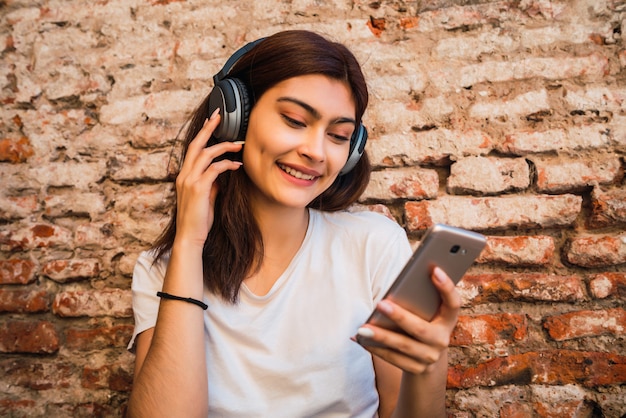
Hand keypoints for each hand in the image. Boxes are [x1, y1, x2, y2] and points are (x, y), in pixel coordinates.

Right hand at [174, 109, 242, 248]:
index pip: (192, 149)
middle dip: (208, 129)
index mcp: (184, 175)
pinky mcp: (198, 189)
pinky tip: (236, 165)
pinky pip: (214, 170)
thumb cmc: (198, 220)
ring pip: (206, 154)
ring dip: (224, 147)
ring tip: (239, 145)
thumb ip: (211, 185)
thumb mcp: (205, 198)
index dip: (202, 134)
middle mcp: (184, 175)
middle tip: (220, 117)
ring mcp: (190, 181)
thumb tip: (220, 176)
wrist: (190, 236)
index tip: (212, 121)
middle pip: (196, 144)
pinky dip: (226, 165)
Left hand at [357, 267, 460, 373]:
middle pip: (421, 329)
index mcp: (447, 319)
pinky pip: (392, 358)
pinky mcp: (416, 369)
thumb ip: (418, 300)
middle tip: (381, 304)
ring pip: (404, 346)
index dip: (447, 287)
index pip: (453, 303)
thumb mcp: (426, 312)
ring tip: (362, 328)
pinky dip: (374, 347)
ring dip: (381, 337)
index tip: (434, 270)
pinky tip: (359, 338)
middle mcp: (442, 340)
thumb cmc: (421, 323)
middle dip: (400, 316)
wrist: (425, 358)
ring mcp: (430, 357)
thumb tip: (396, 287)